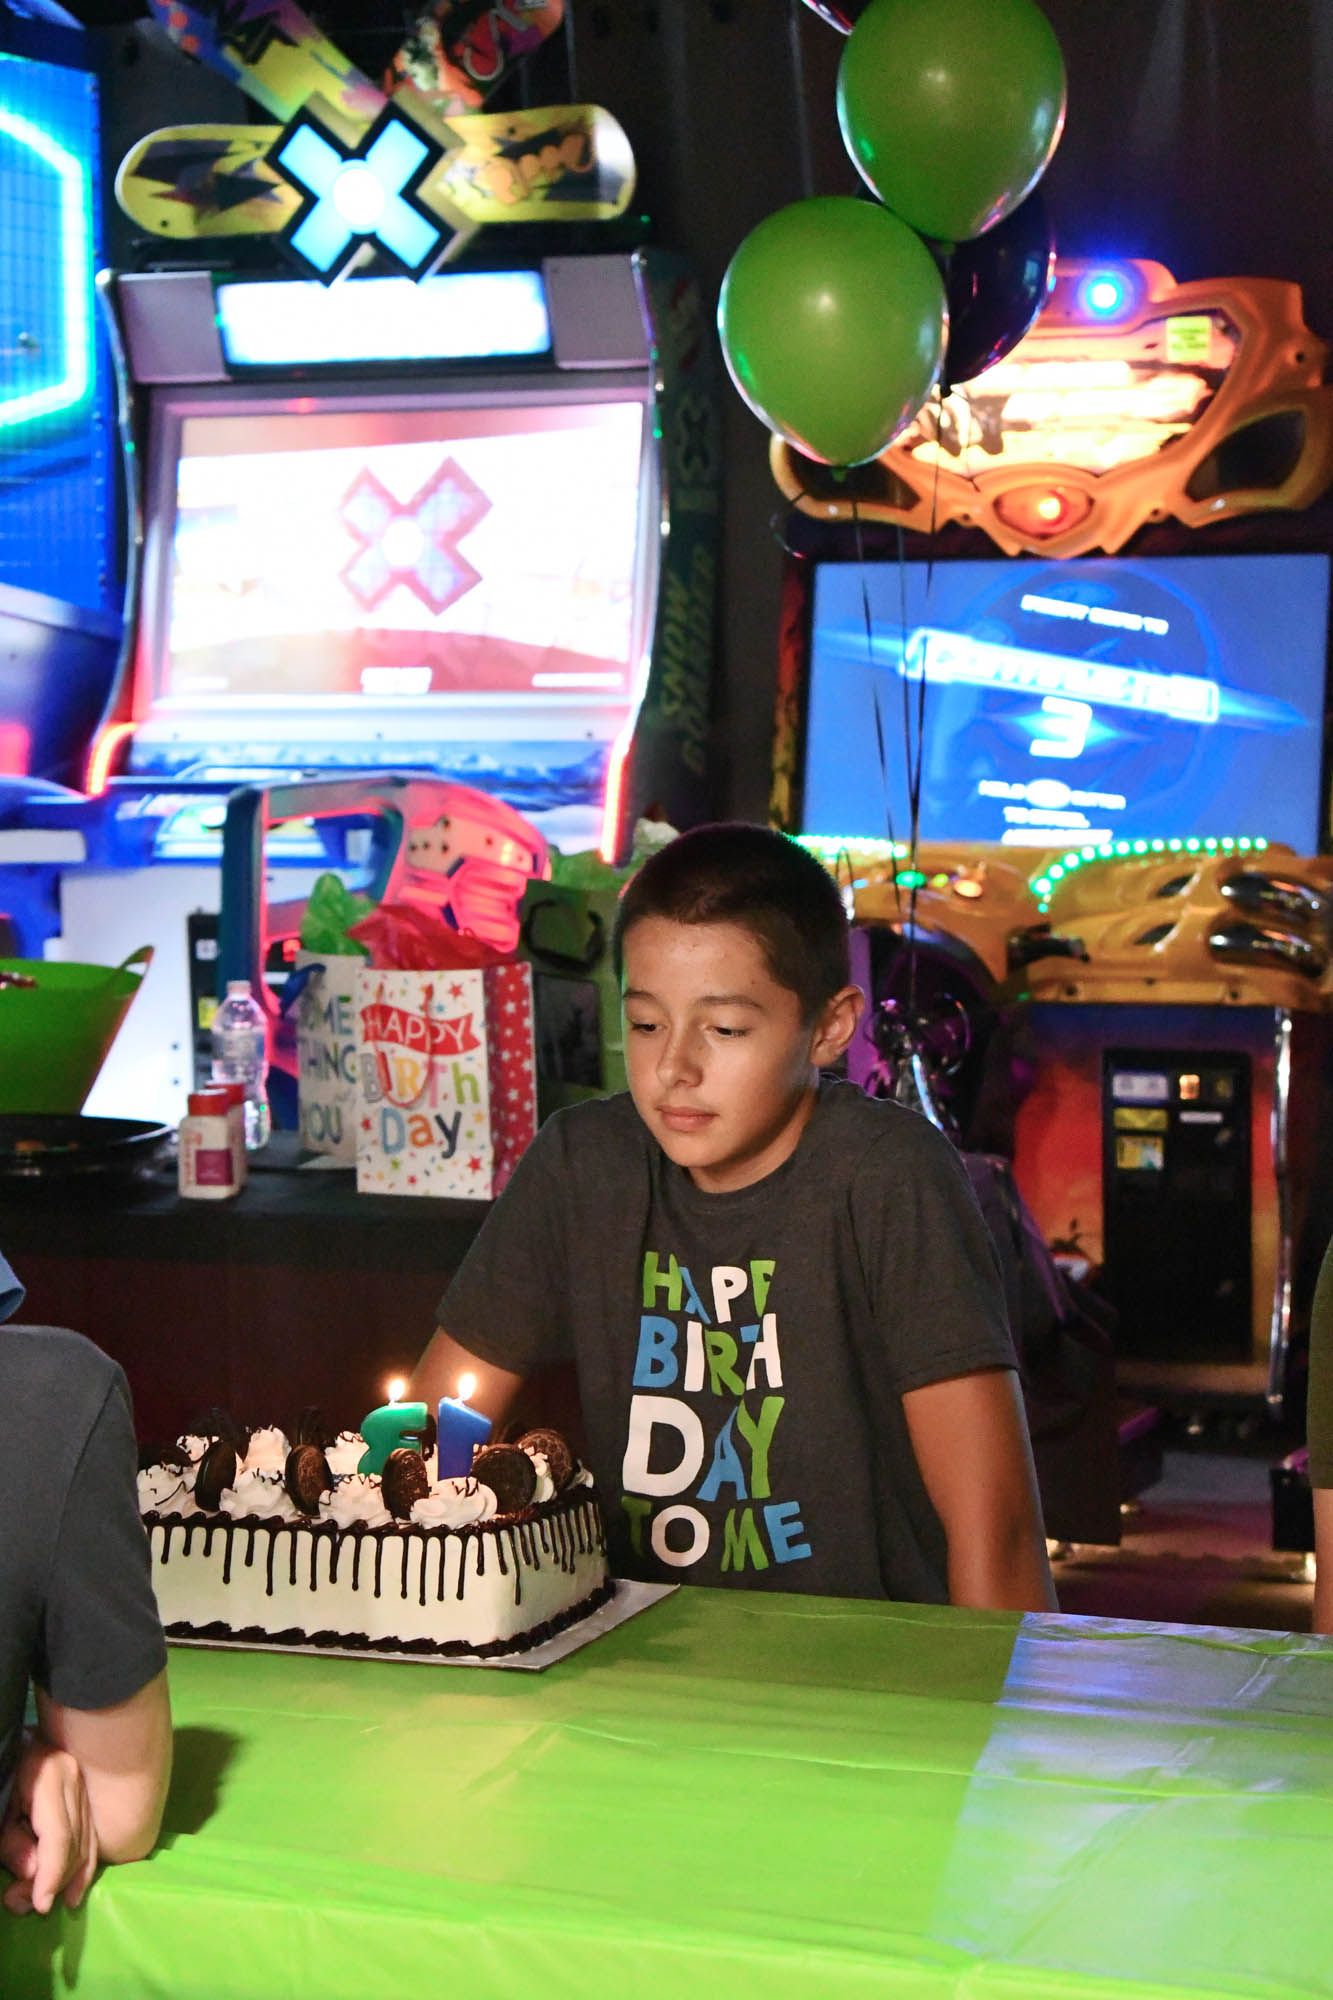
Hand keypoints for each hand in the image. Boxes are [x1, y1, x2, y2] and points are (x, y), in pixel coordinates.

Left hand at [0, 1735, 97, 1914]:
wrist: (19, 1744)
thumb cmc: (4, 1776)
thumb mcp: (1, 1809)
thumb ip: (13, 1843)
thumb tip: (33, 1874)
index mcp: (50, 1778)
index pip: (60, 1836)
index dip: (52, 1874)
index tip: (42, 1905)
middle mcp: (74, 1780)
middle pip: (75, 1844)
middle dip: (55, 1881)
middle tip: (28, 1905)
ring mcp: (84, 1786)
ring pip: (86, 1843)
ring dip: (66, 1879)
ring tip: (43, 1901)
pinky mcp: (85, 1795)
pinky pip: (90, 1837)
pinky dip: (83, 1869)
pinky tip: (73, 1894)